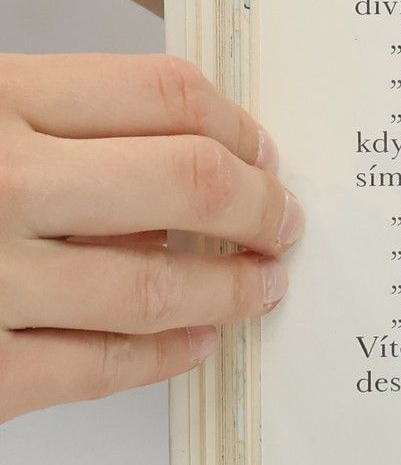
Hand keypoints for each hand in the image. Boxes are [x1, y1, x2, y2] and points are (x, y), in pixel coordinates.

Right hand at [0, 54, 300, 420]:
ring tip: (261, 285)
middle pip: (188, 183)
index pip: (167, 95)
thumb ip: (51, 116)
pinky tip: (192, 344)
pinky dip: (161, 358)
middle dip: (259, 207)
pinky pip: (90, 368)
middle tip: (284, 222)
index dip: (241, 124)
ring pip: (154, 287)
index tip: (266, 152)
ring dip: (229, 289)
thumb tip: (186, 149)